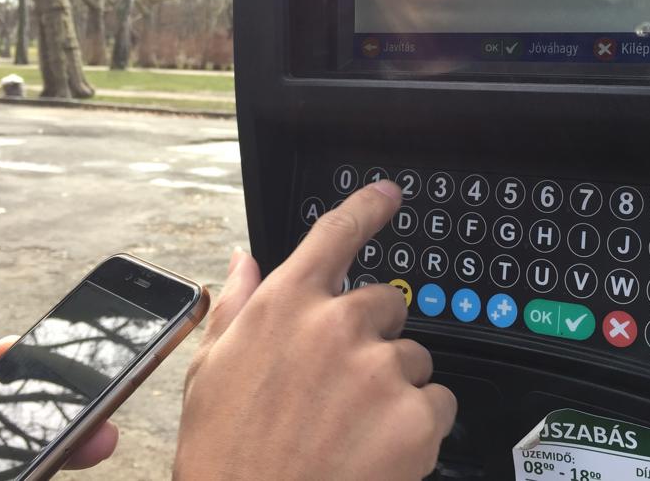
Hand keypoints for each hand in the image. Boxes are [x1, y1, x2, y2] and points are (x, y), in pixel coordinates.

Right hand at [174, 181, 456, 480]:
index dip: (368, 206)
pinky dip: (419, 426)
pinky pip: (439, 403)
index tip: (388, 194)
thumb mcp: (210, 372)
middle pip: (387, 305)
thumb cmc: (226, 456)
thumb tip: (243, 262)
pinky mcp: (416, 416)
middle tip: (341, 388)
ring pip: (414, 360)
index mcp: (287, 305)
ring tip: (353, 429)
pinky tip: (378, 451)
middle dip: (372, 338)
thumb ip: (236, 307)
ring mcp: (380, 370)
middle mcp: (337, 325)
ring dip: (395, 387)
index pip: (337, 232)